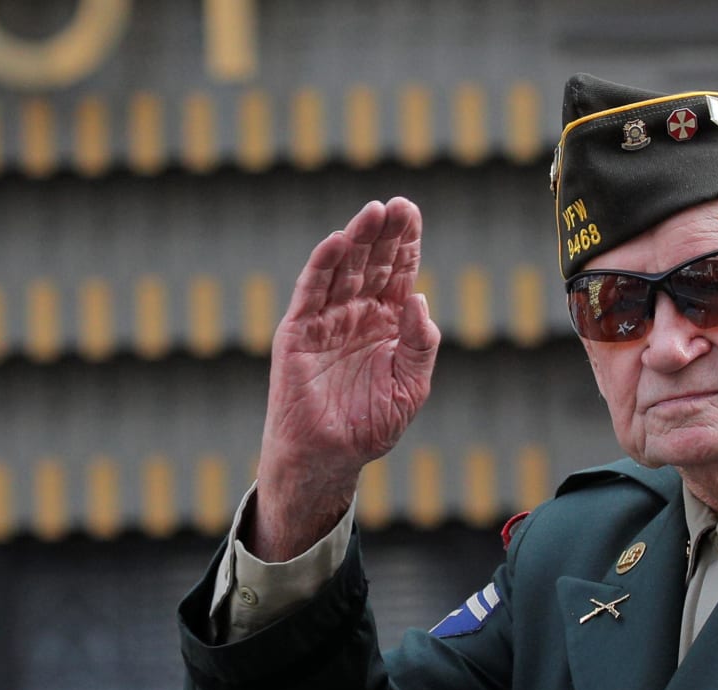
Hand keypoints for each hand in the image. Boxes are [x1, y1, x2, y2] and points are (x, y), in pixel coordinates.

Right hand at [252, 198, 439, 560]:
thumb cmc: (369, 427)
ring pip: (342, 270)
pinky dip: (321, 266)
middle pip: (371, 262)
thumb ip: (420, 347)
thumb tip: (420, 300)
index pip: (397, 273)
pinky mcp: (297, 333)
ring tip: (372, 212)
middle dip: (384, 233)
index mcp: (386, 325)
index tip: (411, 212)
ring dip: (356, 240)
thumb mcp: (410, 388)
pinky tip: (335, 241)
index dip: (405, 242)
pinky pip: (310, 293)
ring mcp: (326, 321)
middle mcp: (356, 315)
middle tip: (397, 204)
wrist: (327, 458)